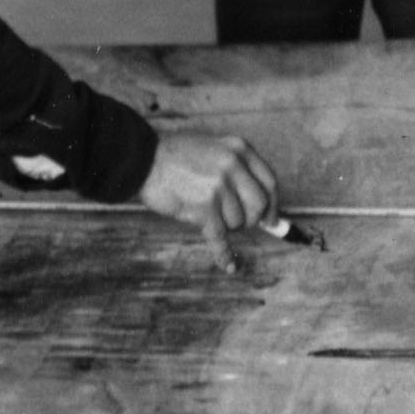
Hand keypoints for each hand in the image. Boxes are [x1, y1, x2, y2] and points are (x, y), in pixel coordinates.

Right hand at [139, 131, 278, 274]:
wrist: (142, 160)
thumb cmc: (174, 156)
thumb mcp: (213, 147)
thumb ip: (237, 170)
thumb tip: (264, 208)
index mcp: (239, 149)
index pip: (269, 182)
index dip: (273, 204)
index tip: (271, 219)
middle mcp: (232, 166)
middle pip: (258, 205)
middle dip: (249, 219)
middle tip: (236, 223)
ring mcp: (218, 187)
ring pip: (237, 222)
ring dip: (224, 226)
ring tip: (204, 214)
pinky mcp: (203, 208)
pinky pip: (220, 238)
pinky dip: (224, 255)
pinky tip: (229, 266)